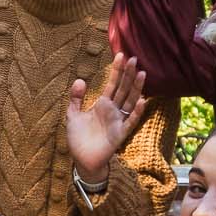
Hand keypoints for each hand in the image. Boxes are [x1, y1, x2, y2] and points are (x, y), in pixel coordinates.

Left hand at [65, 53, 149, 183]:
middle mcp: (112, 110)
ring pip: (130, 101)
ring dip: (136, 88)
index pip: (112, 84)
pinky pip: (130, 121)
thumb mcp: (73, 115)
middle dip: (128, 74)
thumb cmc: (78, 138)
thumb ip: (75, 98)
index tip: (122, 55)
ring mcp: (118, 121)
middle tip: (135, 59)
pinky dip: (136, 112)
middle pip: (123, 89)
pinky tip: (143, 100)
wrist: (82, 159)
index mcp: (102, 104)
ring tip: (142, 74)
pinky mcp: (120, 133)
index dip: (117, 70)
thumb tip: (80, 79)